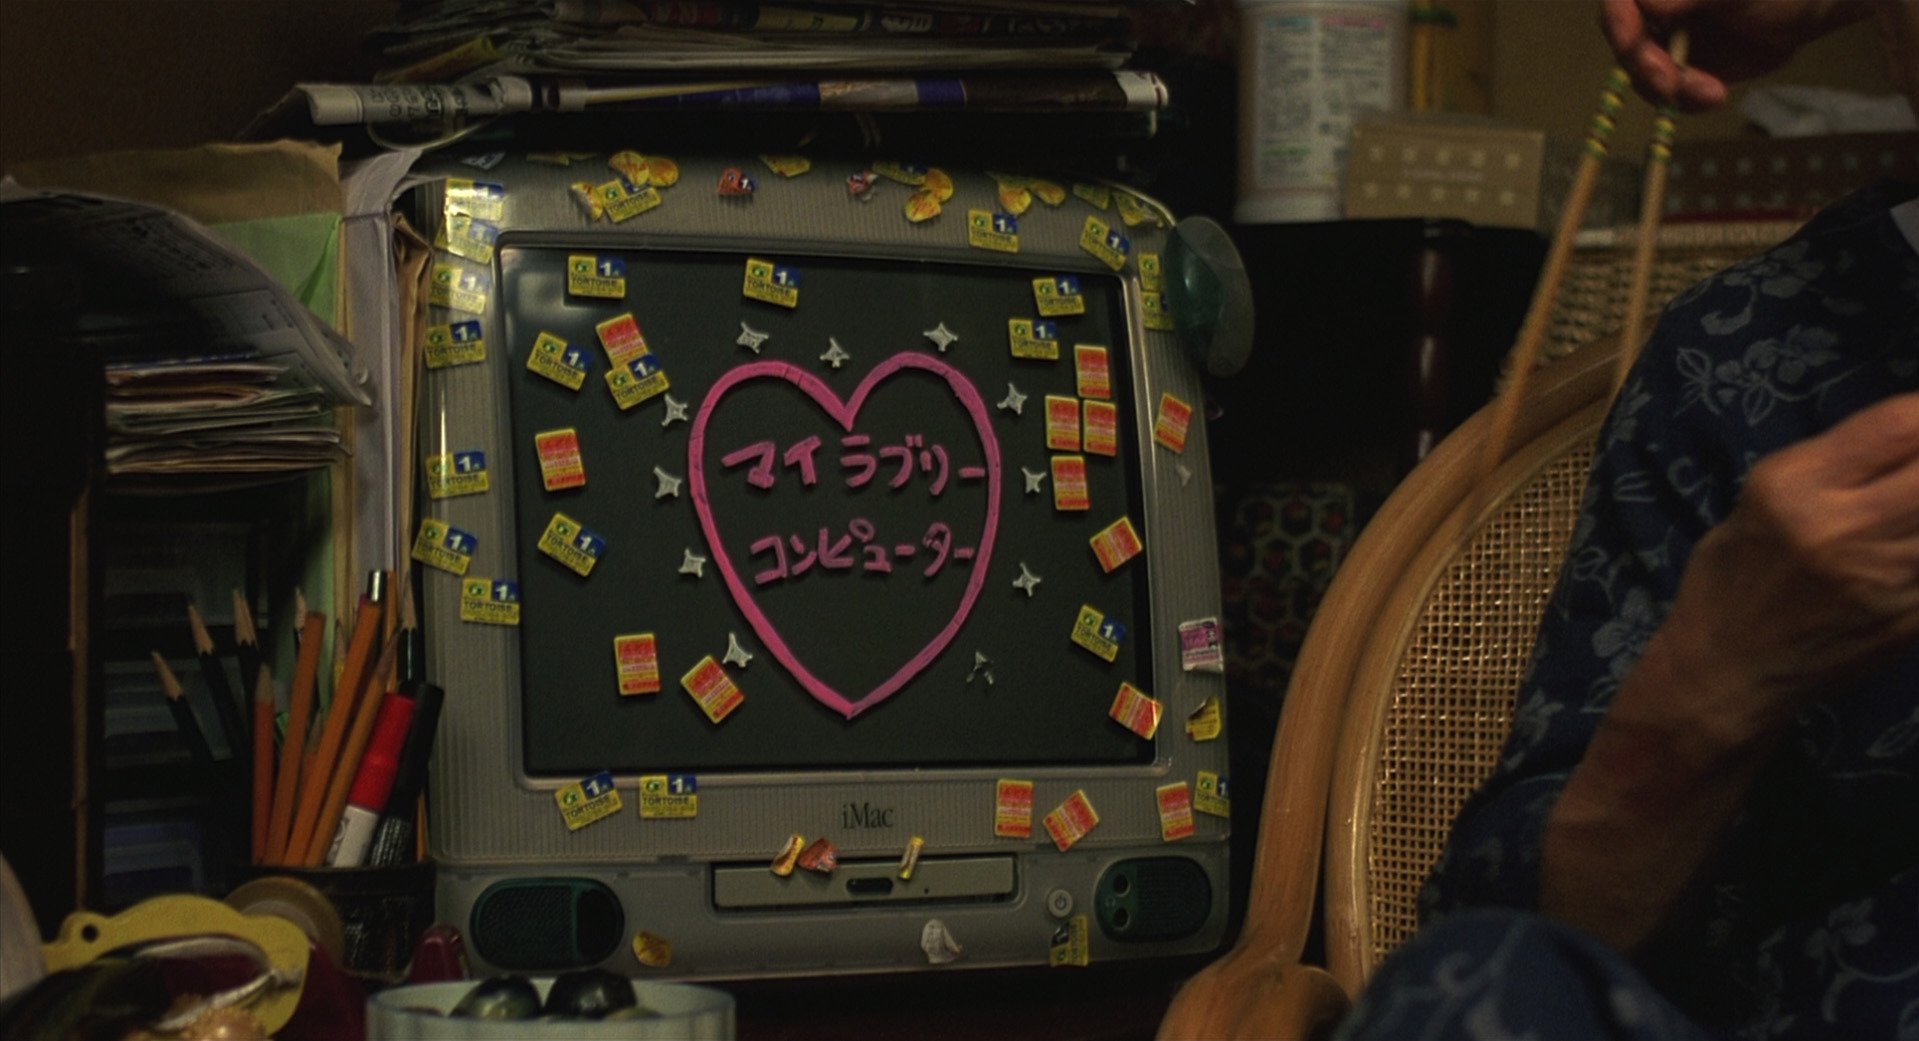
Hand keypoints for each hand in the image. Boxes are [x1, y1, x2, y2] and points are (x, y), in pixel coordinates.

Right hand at [1599, 0, 1878, 110]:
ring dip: (1672, 90)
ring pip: (1644, 74)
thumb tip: (1649, 5)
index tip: (1635, 45)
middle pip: (1626, 43)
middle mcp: (1654, 14)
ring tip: (1712, 94)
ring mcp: (1667, 43)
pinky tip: (1714, 97)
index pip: (1620, 3)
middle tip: (1671, 85)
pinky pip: (1670, 94)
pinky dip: (1687, 102)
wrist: (1810, 9)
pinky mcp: (1684, 71)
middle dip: (1647, 67)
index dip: (1619, 24)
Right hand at [1657, 391, 1918, 741]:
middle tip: (1917, 470)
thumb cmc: (1730, 579)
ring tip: (1911, 511)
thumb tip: (1912, 432)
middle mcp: (1844, 529)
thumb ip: (1836, 465)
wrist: (1726, 674)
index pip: (1902, 423)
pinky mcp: (1914, 619)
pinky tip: (1911, 545)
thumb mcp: (1760, 501)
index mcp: (1793, 488)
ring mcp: (1888, 579)